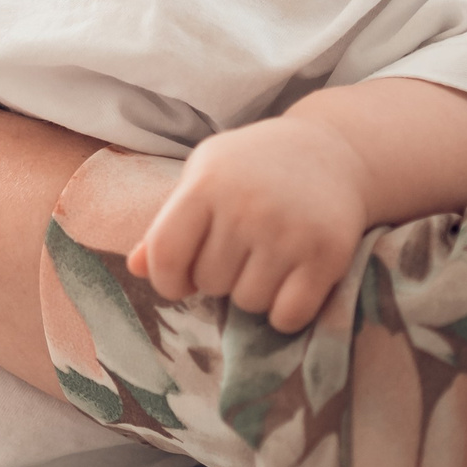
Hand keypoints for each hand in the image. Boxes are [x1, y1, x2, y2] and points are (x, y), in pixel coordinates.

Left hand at [127, 115, 366, 332]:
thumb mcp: (203, 177)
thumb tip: (136, 268)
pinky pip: (289, 316)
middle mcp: (246, 207)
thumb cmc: (251, 167)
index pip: (166, 253)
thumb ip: (168, 222)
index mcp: (206, 184)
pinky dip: (285, 313)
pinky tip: (289, 283)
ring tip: (264, 260)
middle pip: (210, 283)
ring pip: (249, 303)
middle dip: (218, 278)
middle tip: (239, 253)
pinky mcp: (328, 255)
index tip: (179, 281)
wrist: (330, 150)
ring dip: (252, 293)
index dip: (166, 280)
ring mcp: (289, 232)